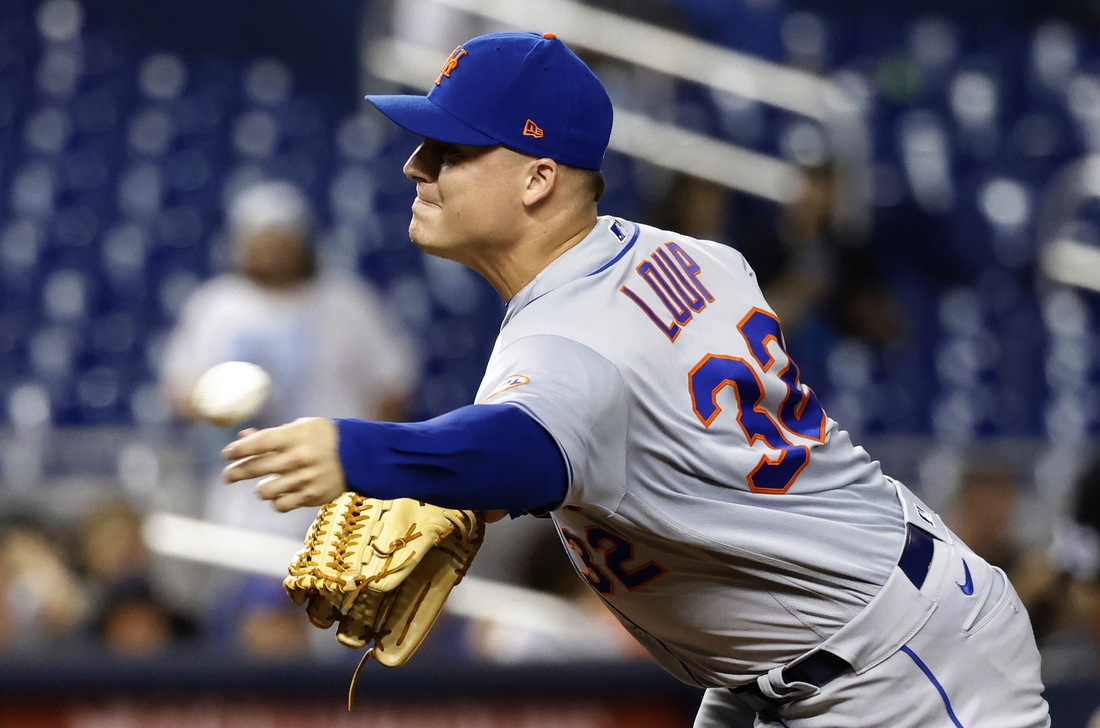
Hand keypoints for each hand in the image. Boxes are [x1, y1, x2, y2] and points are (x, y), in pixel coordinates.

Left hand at [222, 418, 345, 511]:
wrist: (360, 455)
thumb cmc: (325, 437)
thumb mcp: (301, 427)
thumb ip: (272, 435)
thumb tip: (242, 439)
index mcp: (294, 437)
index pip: (256, 444)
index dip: (237, 450)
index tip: (226, 454)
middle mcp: (297, 458)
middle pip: (254, 469)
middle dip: (235, 473)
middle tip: (229, 476)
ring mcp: (304, 479)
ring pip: (264, 491)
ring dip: (261, 488)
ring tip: (266, 484)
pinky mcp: (311, 497)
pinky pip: (281, 505)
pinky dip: (278, 501)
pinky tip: (283, 493)